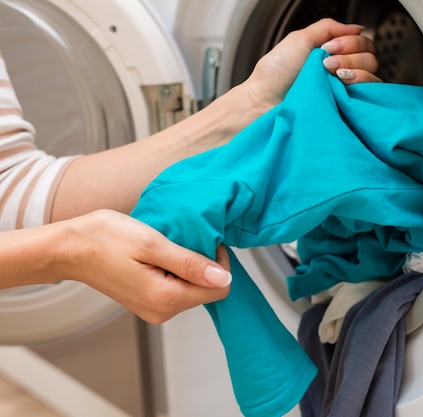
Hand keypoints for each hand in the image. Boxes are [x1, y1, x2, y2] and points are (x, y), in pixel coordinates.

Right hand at [62, 210, 230, 323]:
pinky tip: (157, 256)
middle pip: (207, 291)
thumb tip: (223, 277)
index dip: (218, 262)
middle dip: (202, 265)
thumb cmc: (104, 239)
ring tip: (165, 247)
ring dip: (187, 267)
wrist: (69, 249)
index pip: (220, 288)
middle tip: (181, 240)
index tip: (204, 241)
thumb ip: (189, 263)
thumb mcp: (152, 243)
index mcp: (166, 298)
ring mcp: (154, 310)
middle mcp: (162, 312)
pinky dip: (175, 272)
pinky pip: (176, 289)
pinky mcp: (148, 303)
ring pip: (193, 289)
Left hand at [243, 18, 380, 114]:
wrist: (264, 102)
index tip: (329, 48)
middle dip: (350, 55)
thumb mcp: (299, 39)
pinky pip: (370, 95)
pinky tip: (341, 85)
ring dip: (353, 69)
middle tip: (327, 63)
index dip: (350, 42)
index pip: (362, 43)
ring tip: (331, 75)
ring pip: (372, 74)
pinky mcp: (347, 109)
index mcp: (332, 56)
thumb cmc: (275, 75)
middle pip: (370, 57)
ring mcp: (345, 92)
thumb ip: (328, 28)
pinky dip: (360, 83)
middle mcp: (342, 73)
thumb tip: (356, 27)